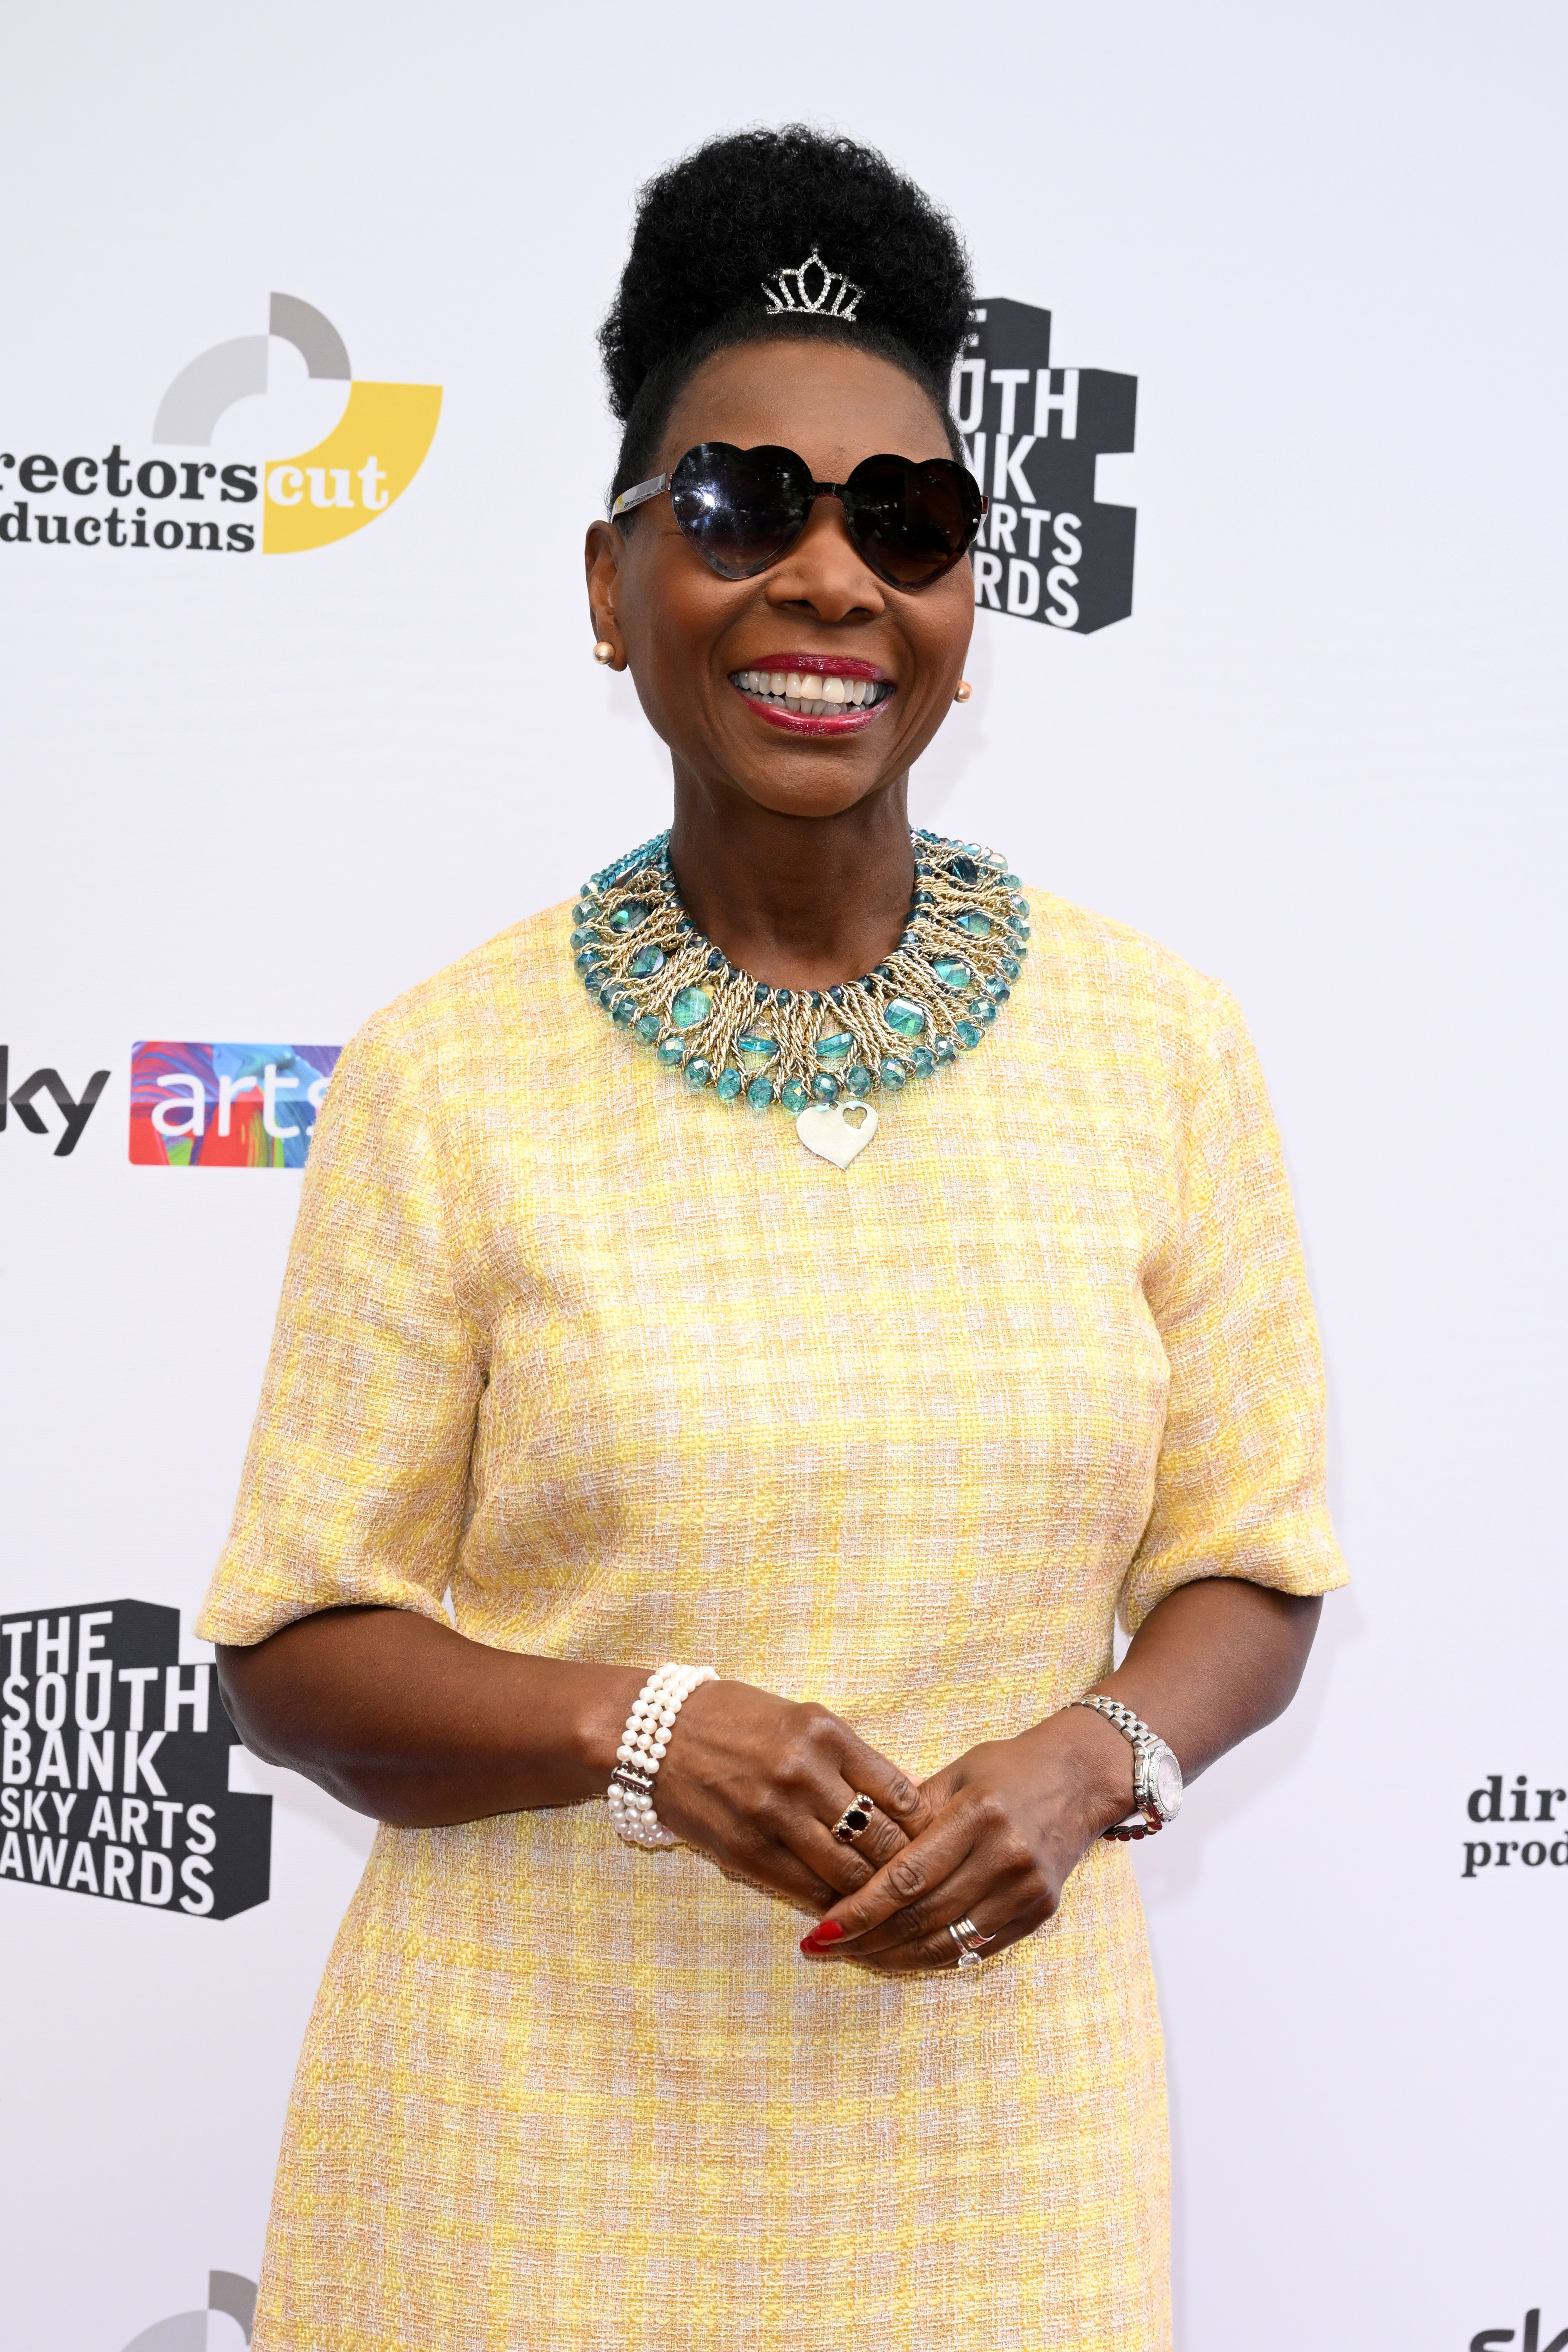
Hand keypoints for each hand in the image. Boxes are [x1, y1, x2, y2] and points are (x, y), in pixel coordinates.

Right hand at [652, 1679, 933, 1912]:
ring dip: (871, 1894)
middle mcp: (803, 1772)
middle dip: (905, 1868)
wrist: (654, 1736)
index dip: (924, 1826)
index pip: (900, 1792)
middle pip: (881, 1840)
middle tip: (918, 1883)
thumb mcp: (802, 1720)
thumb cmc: (736, 1721)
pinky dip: (830, 1903)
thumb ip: (853, 1758)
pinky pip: (805, 1889)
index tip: (932, 1841)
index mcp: (824, 1732)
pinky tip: (843, 1908)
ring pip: (848, 1874)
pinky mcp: (746, 1849)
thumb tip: (909, 1796)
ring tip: (885, 1904)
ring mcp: (773, 1814)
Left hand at [797, 1705, 1134, 1971]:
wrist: (1082, 1778)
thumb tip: (852, 1841)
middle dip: (868, 1938)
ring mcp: (1027, 1889)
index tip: (823, 1927)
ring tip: (855, 1956)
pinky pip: (978, 1947)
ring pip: (948, 1940)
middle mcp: (1005, 1856)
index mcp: (978, 1815)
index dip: (861, 1908)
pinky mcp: (1040, 1911)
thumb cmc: (1008, 1769)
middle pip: (923, 1915)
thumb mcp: (957, 1773)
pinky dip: (936, 1957)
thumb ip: (909, 1809)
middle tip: (825, 1946)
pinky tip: (902, 1956)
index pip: (907, 1876)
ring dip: (896, 1956)